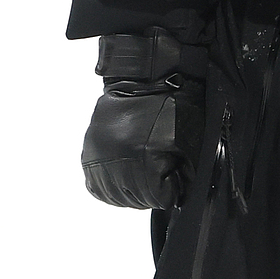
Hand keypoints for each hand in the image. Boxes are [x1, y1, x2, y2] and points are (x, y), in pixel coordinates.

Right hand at [81, 30, 204, 209]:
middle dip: (152, 193)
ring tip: (143, 177)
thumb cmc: (174, 106)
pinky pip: (95, 184)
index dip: (172, 191)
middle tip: (161, 176)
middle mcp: (116, 161)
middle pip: (136, 200)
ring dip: (130, 193)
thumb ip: (186, 174)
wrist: (148, 78)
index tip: (175, 179)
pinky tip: (123, 178)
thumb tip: (178, 197)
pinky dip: (110, 187)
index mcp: (143, 159)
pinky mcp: (89, 151)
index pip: (159, 199)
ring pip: (114, 196)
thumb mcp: (190, 141)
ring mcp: (99, 156)